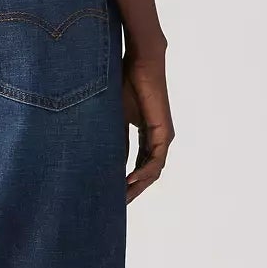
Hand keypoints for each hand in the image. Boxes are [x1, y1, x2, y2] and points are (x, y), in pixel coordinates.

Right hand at [121, 42, 172, 201]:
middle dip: (132, 190)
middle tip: (115, 205)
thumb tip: (103, 159)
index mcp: (147, 136)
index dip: (127, 182)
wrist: (140, 62)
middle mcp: (158, 139)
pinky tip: (129, 181)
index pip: (139, 166)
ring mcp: (163, 136)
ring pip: (153, 171)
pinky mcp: (163, 132)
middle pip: (147, 174)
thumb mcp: (114, 117)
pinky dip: (143, 173)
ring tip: (121, 199)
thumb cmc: (126, 82)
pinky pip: (156, 160)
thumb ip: (114, 138)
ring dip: (138, 186)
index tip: (112, 194)